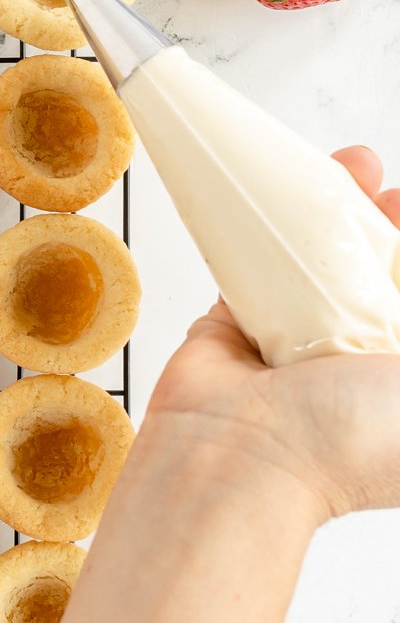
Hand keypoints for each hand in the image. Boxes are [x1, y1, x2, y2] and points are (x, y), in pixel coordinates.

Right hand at [148, 147, 399, 524]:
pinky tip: (278, 191)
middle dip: (377, 221)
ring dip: (323, 214)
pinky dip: (260, 231)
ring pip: (314, 262)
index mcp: (396, 380)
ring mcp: (294, 340)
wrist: (245, 456)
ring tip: (343, 167)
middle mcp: (352, 359)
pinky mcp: (238, 324)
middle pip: (371, 272)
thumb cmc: (350, 440)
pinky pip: (253, 264)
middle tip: (376, 184)